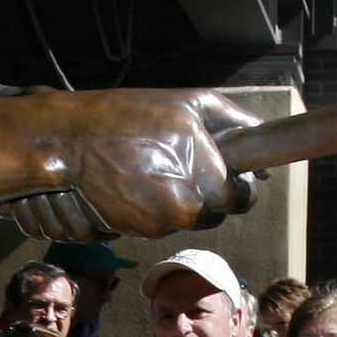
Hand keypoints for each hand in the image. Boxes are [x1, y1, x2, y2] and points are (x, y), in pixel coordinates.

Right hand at [0, 88, 260, 240]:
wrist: (70, 142)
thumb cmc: (130, 116)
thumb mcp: (191, 104)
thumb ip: (237, 126)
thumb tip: (266, 161)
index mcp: (208, 178)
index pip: (242, 200)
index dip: (236, 185)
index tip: (226, 172)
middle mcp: (188, 207)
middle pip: (213, 214)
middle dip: (205, 193)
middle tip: (182, 162)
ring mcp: (160, 224)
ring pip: (184, 219)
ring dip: (176, 199)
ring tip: (151, 166)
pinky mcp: (137, 232)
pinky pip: (157, 224)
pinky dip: (151, 207)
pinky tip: (134, 181)